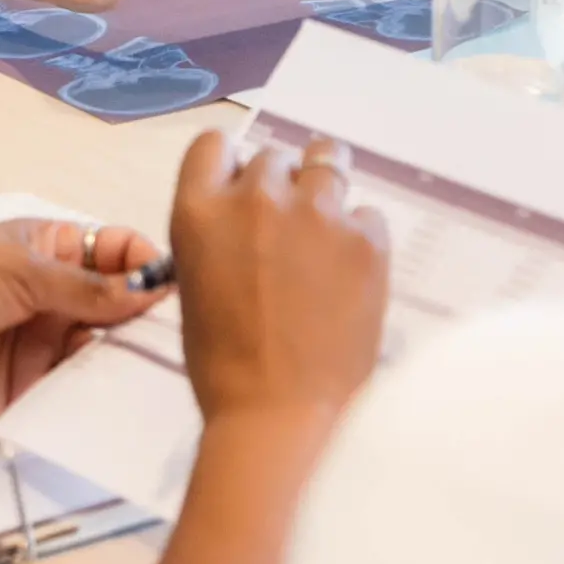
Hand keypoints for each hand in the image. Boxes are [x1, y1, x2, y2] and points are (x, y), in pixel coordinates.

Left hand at [0, 218, 164, 418]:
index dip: (146, 269)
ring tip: (152, 379)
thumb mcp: (22, 271)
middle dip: (144, 323)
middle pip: (118, 309)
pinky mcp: (28, 390)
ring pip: (100, 354)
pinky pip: (70, 395)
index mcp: (57, 251)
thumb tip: (149, 289)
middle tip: (173, 344)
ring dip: (122, 364)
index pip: (119, 255)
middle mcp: (57, 297)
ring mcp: (44, 345)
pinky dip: (92, 401)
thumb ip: (86, 288)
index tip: (173, 292)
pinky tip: (118, 408)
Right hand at [171, 127, 388, 429]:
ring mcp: (316, 212)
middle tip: (288, 233)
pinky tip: (352, 279)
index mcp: (200, 211)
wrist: (281, 418)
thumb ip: (218, 237)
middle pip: (273, 158)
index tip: (241, 188)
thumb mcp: (196, 286)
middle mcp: (255, 196)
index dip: (230, 166)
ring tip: (328, 231)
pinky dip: (361, 239)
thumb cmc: (226, 369)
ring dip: (325, 188)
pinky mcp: (366, 237)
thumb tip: (245, 226)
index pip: (214, 145)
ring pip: (326, 160)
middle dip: (280, 188)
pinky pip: (367, 215)